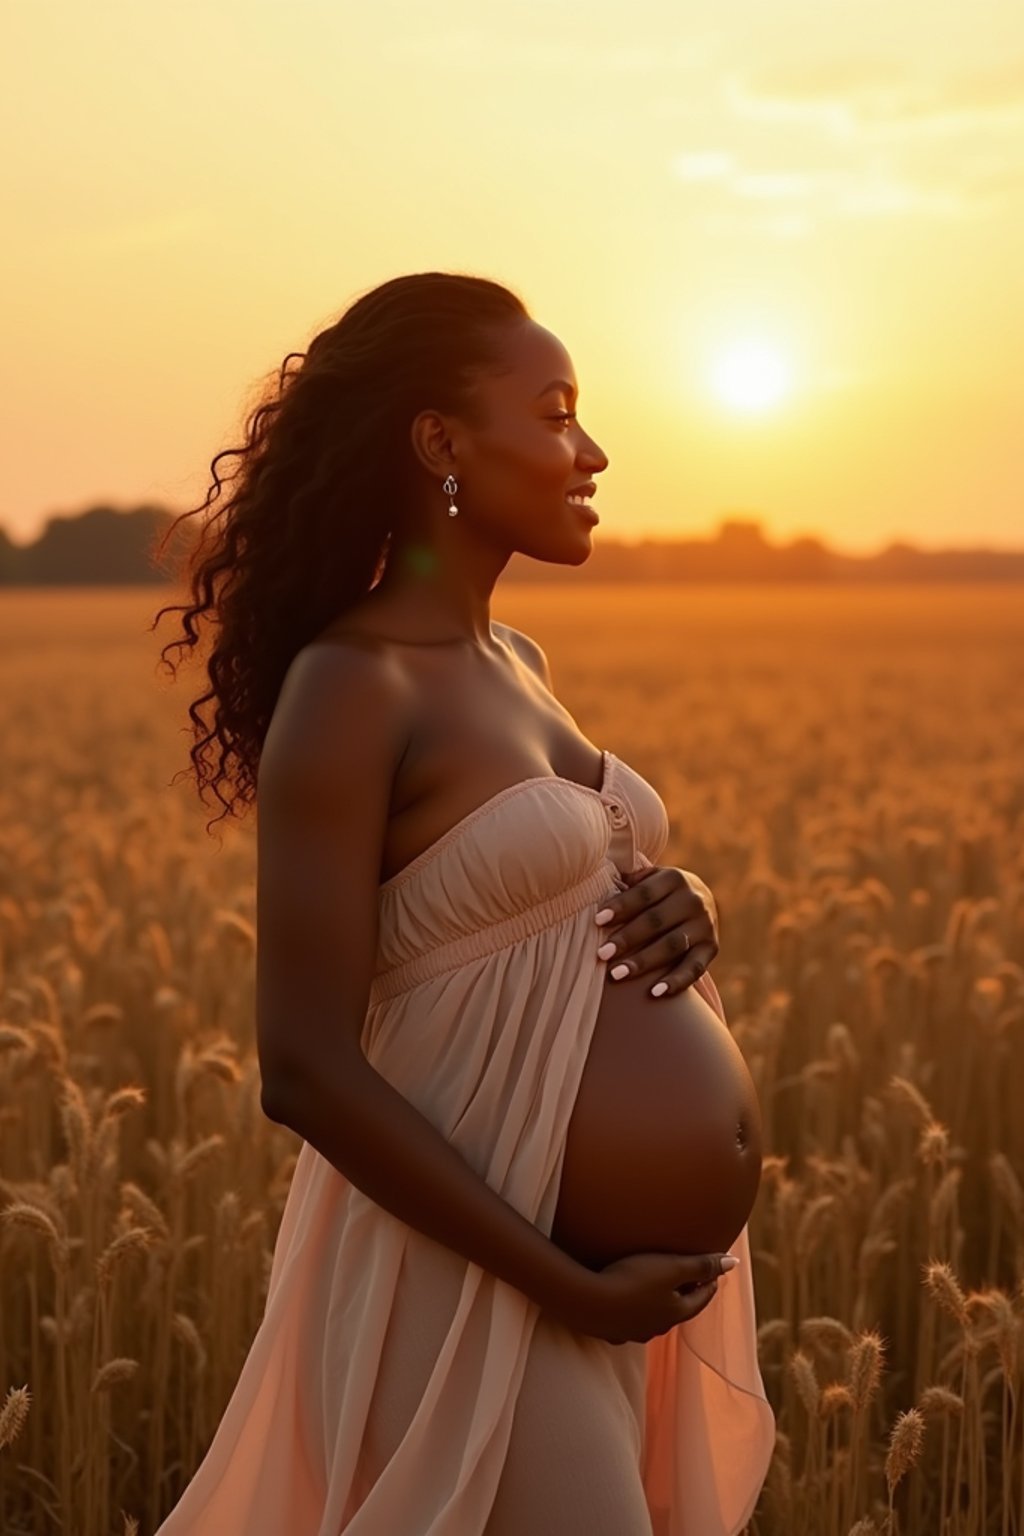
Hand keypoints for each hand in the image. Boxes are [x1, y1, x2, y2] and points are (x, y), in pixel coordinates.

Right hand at [569, 1250, 738, 1344]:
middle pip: (678, 1309)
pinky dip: (634, 1308)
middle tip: (689, 1278)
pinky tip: (625, 1299)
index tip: (713, 1270)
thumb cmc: (632, 1280)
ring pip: (653, 1317)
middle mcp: (657, 1328)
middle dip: (685, 1294)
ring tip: (656, 1287)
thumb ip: (702, 1265)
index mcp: (675, 1313)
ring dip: (659, 1303)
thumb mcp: (671, 1267)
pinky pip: (629, 1319)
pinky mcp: (610, 1331)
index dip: (709, 1282)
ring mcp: (632, 1332)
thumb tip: (734, 1263)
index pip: (701, 1298)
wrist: (587, 1302)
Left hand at [594, 865, 719, 997]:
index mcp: (674, 878)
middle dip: (627, 938)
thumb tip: (597, 881)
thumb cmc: (659, 893)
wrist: (702, 901)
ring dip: (644, 961)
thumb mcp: (649, 879)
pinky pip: (695, 968)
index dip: (621, 906)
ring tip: (616, 974)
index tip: (598, 921)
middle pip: (656, 921)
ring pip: (672, 946)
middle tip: (602, 954)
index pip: (644, 893)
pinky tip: (655, 993)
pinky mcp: (711, 948)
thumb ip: (628, 880)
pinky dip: (677, 981)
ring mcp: (704, 925)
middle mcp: (693, 900)